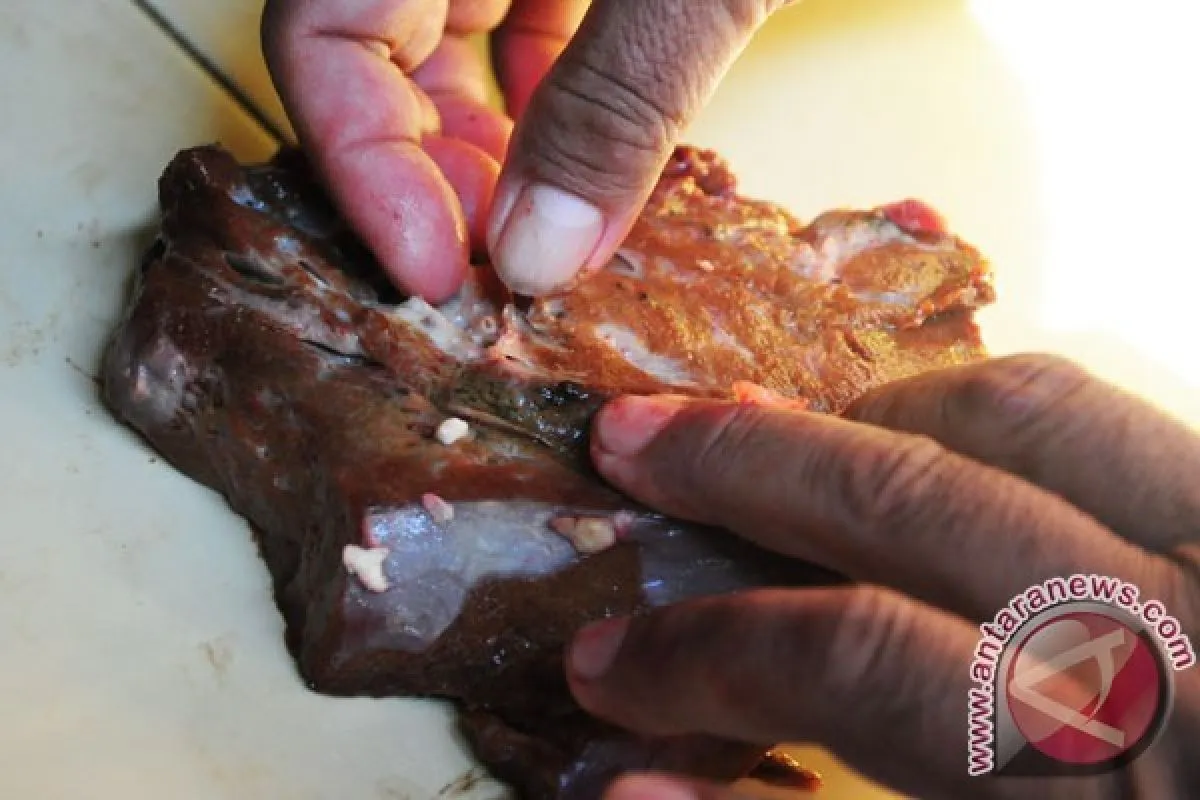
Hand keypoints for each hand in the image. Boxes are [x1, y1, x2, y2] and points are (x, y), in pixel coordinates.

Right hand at [263, 1, 792, 301]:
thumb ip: (617, 97)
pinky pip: (530, 22)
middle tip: (493, 274)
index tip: (429, 271)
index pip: (321, 21)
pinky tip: (594, 162)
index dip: (355, 158)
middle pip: (376, 42)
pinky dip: (551, 101)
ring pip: (451, 41)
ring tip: (543, 240)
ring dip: (485, 152)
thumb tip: (537, 257)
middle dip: (425, 172)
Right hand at [573, 355, 1199, 798]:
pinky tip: (908, 438)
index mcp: (1099, 780)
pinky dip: (982, 413)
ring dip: (864, 417)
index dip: (707, 665)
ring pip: (1024, 420)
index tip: (605, 673)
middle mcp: (1181, 651)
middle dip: (745, 473)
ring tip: (762, 432)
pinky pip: (1105, 418)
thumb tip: (640, 798)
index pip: (862, 673)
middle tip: (628, 449)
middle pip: (916, 509)